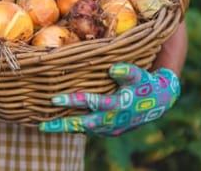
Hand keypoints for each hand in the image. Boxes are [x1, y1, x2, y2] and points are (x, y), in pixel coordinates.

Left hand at [39, 63, 179, 136]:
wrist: (158, 103)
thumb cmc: (146, 85)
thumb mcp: (140, 76)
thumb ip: (128, 71)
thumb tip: (113, 68)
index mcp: (116, 105)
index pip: (90, 103)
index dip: (72, 101)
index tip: (54, 99)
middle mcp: (111, 120)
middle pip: (81, 125)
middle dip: (61, 126)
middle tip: (42, 126)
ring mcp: (109, 129)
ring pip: (83, 130)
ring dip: (65, 129)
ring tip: (45, 126)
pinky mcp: (110, 132)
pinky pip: (89, 131)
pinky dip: (75, 129)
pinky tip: (61, 125)